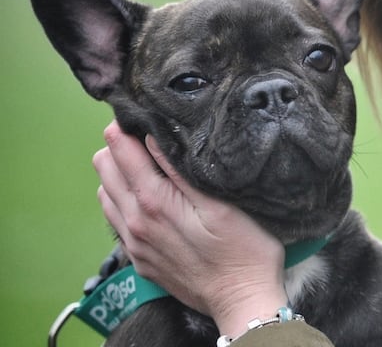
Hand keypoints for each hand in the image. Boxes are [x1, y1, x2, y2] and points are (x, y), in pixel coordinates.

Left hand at [93, 121, 288, 336]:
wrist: (243, 300)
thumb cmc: (245, 251)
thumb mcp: (221, 205)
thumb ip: (182, 172)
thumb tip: (153, 137)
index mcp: (154, 203)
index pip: (120, 150)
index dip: (127, 126)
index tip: (143, 113)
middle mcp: (134, 222)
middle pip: (105, 167)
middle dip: (120, 146)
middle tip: (147, 134)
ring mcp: (134, 244)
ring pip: (106, 193)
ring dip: (119, 173)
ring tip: (147, 162)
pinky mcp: (140, 259)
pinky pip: (116, 219)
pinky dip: (122, 199)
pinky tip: (147, 197)